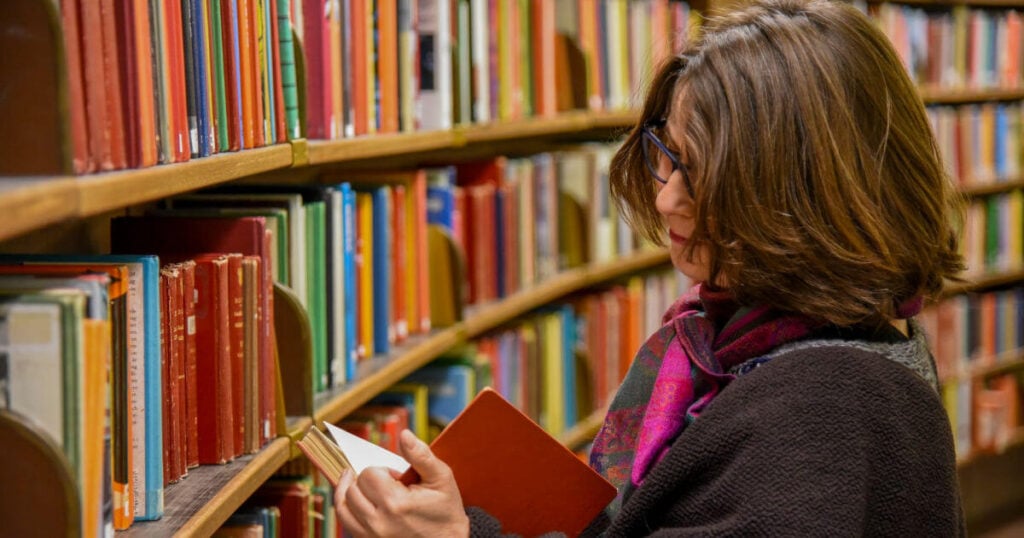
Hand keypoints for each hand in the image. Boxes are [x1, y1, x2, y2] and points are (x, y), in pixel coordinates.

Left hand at [334, 429, 469, 536]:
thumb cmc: (445, 511)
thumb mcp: (441, 478)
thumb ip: (421, 455)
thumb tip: (404, 435)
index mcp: (397, 503)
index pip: (369, 474)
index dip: (382, 470)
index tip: (396, 478)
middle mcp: (379, 522)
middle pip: (353, 488)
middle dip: (368, 479)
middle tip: (387, 484)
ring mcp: (371, 535)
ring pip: (343, 504)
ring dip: (352, 491)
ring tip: (364, 484)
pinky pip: (345, 520)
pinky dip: (347, 506)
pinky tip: (357, 498)